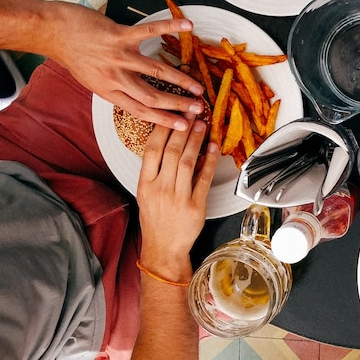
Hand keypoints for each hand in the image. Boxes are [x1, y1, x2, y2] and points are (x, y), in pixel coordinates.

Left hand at [50, 3, 206, 129]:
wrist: (53, 32)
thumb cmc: (73, 55)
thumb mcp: (92, 80)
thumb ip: (115, 88)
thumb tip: (136, 95)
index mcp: (109, 91)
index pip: (141, 110)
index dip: (164, 120)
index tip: (183, 126)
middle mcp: (115, 77)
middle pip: (152, 96)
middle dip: (178, 104)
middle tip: (199, 109)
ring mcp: (118, 56)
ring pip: (156, 71)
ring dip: (180, 80)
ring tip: (198, 87)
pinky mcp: (119, 35)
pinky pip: (149, 31)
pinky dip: (170, 27)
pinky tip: (188, 26)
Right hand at [136, 118, 217, 278]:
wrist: (164, 247)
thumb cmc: (155, 218)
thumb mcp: (146, 193)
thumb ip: (154, 170)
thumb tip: (168, 142)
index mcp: (145, 184)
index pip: (151, 149)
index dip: (162, 129)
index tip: (171, 113)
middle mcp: (160, 188)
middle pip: (172, 152)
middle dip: (182, 129)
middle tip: (191, 111)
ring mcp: (178, 197)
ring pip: (188, 162)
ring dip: (196, 140)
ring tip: (202, 124)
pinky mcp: (196, 206)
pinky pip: (204, 179)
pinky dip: (210, 161)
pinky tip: (214, 147)